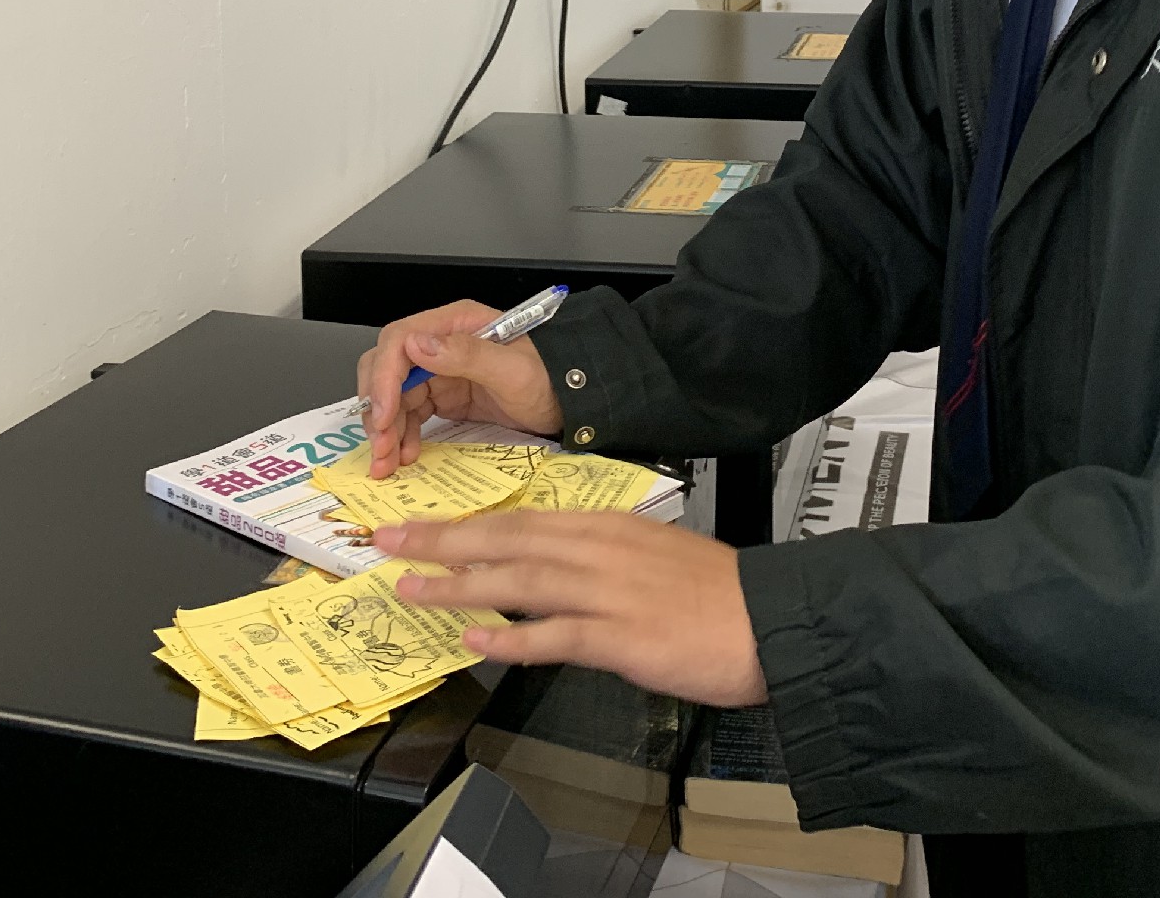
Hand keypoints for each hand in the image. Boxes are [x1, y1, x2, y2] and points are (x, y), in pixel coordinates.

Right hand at [355, 302, 561, 477]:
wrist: (573, 401)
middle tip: (379, 446)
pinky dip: (401, 434)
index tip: (384, 416)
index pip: (399, 341)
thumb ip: (467, 355)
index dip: (384, 378)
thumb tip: (417, 345)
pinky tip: (405, 455)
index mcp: (455, 324)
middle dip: (378, 407)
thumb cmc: (551, 379)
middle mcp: (441, 343)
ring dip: (384, 428)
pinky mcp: (444, 396)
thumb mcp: (514, 370)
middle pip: (387, 368)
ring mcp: (440, 371)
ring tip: (386, 463)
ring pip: (393, 395)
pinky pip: (410, 413)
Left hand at [373, 511, 765, 707]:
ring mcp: (609, 593)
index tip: (419, 527)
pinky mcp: (622, 637)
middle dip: (442, 541)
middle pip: (507, 539)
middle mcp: (600, 551)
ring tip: (414, 588)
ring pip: (520, 579)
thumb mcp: (651, 554)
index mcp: (606, 526)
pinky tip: (478, 641)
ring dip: (460, 584)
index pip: (520, 518)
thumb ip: (598, 557)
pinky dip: (513, 638)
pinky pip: (555, 636)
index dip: (463, 523)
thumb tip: (549, 567)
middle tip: (390, 543)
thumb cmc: (716, 592)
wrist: (769, 619)